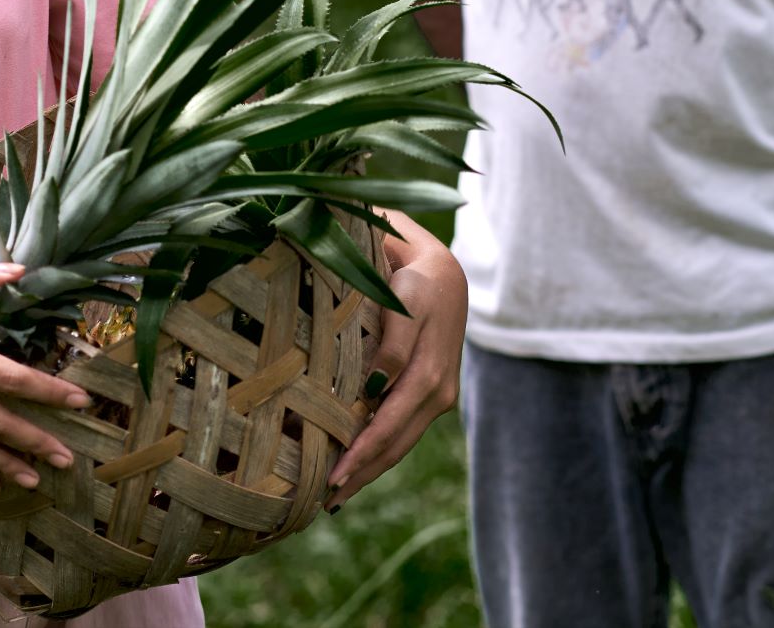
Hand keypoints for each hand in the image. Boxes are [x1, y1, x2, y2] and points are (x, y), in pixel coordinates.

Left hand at [325, 224, 467, 508]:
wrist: (447, 270)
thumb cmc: (415, 276)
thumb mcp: (404, 298)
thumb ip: (393, 344)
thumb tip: (375, 390)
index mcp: (429, 372)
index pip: (389, 424)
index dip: (361, 452)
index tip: (332, 475)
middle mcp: (438, 391)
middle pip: (396, 443)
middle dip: (362, 474)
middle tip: (326, 503)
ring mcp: (439, 396)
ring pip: (402, 443)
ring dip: (372, 471)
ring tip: (338, 497)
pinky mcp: (434, 394)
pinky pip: (407, 431)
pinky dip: (383, 452)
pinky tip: (360, 467)